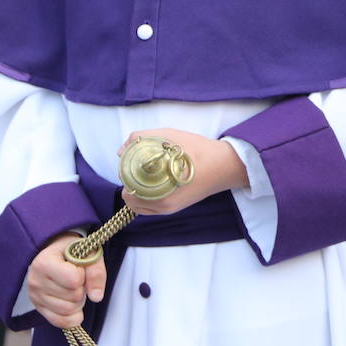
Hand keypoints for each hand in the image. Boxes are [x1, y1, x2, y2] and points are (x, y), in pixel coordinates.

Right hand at [26, 232, 104, 329]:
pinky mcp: (38, 308)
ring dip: (78, 302)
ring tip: (73, 288)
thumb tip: (96, 297)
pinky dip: (72, 317)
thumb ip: (96, 272)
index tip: (78, 266)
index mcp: (44, 262)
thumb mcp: (88, 252)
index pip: (74, 280)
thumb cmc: (72, 251)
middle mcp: (35, 281)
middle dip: (82, 289)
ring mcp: (35, 296)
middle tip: (77, 278)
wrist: (55, 253)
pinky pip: (59, 322)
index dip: (83, 274)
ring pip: (68, 311)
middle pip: (73, 297)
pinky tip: (74, 306)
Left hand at [117, 128, 246, 216]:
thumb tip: (121, 151)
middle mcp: (162, 206)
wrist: (224, 165)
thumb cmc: (197, 150)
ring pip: (140, 207)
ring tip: (144, 176)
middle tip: (137, 169)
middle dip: (130, 185)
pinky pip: (151, 208)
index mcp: (158, 191)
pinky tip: (153, 183)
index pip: (128, 191)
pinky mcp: (175, 209)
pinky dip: (145, 198)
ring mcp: (169, 209)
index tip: (130, 164)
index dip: (125, 176)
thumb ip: (140, 139)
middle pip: (131, 201)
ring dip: (136, 193)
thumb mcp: (168, 136)